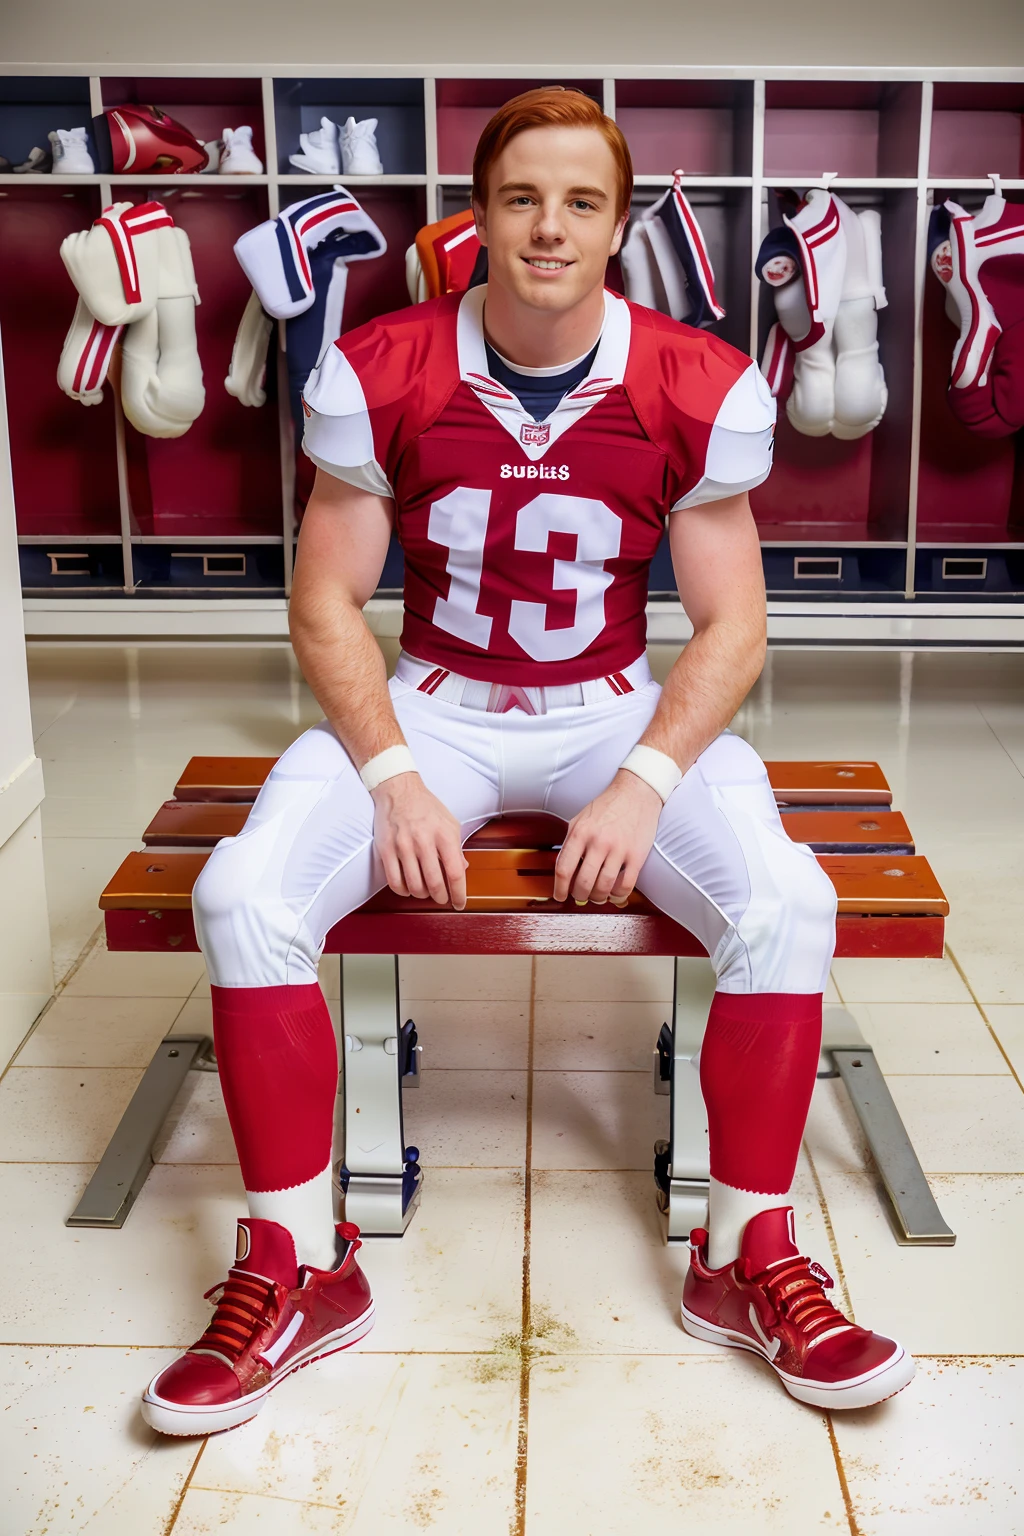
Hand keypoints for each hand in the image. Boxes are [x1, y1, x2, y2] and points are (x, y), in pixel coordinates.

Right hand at [372, 774, 468, 909]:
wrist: (399, 790)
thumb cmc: (426, 807)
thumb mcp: (449, 823)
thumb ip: (456, 848)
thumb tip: (462, 870)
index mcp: (444, 835)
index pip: (455, 873)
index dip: (459, 894)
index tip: (460, 904)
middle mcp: (424, 841)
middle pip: (435, 883)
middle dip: (441, 897)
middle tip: (442, 899)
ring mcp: (404, 846)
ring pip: (414, 885)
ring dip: (422, 895)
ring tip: (425, 892)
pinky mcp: (386, 849)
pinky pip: (394, 881)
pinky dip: (403, 891)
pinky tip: (407, 888)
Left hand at [553, 769, 662, 905]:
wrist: (637, 792)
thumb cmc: (608, 805)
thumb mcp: (580, 819)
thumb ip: (570, 842)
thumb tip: (563, 869)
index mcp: (580, 833)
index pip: (563, 869)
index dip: (559, 888)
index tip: (560, 896)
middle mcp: (598, 842)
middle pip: (583, 882)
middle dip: (579, 895)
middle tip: (580, 896)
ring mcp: (619, 850)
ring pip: (604, 887)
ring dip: (598, 898)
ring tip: (597, 896)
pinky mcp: (637, 855)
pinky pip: (625, 885)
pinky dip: (618, 895)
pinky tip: (615, 893)